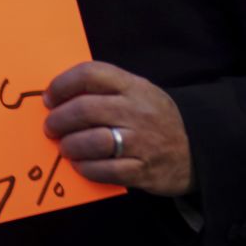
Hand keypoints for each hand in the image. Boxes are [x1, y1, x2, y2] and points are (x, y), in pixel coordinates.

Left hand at [43, 61, 192, 196]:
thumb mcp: (137, 93)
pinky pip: (105, 170)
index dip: (62, 85)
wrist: (197, 150)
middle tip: (51, 128)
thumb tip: (55, 98)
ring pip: (93, 141)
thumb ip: (103, 90)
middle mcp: (138, 111)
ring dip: (70, 146)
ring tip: (65, 148)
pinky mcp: (144, 170)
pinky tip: (81, 165)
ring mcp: (143, 142)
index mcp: (133, 86)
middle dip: (58, 120)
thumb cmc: (152, 119)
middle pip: (85, 109)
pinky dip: (86, 168)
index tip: (49, 99)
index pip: (90, 74)